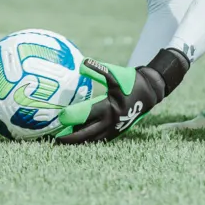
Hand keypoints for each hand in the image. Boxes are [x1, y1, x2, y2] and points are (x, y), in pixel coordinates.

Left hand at [54, 48, 189, 144]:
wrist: (149, 93)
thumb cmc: (130, 81)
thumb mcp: (115, 74)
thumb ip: (98, 70)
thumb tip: (81, 63)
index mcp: (109, 107)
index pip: (85, 115)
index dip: (71, 117)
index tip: (59, 116)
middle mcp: (110, 121)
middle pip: (85, 133)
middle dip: (69, 137)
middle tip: (54, 137)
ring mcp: (114, 129)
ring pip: (91, 139)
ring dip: (76, 141)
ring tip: (62, 141)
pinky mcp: (117, 132)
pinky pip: (99, 140)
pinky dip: (87, 141)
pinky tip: (77, 140)